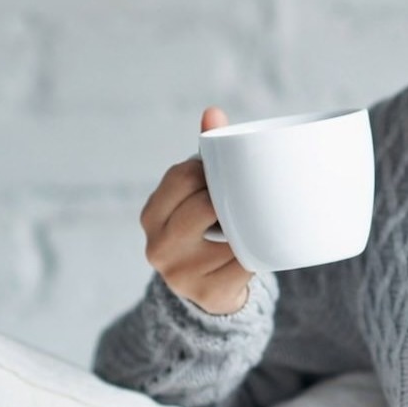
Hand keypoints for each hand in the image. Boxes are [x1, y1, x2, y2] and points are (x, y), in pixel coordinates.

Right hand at [139, 107, 252, 314]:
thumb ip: (205, 157)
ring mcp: (181, 274)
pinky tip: (255, 249)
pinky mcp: (208, 294)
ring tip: (250, 224)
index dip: (209, 171)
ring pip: (230, 233)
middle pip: (204, 204)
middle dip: (228, 198)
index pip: (182, 176)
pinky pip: (245, 262)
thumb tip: (213, 112)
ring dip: (246, 226)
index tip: (224, 174)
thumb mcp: (195, 196)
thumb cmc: (205, 229)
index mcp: (151, 215)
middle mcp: (157, 246)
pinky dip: (256, 252)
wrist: (209, 293)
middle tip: (243, 199)